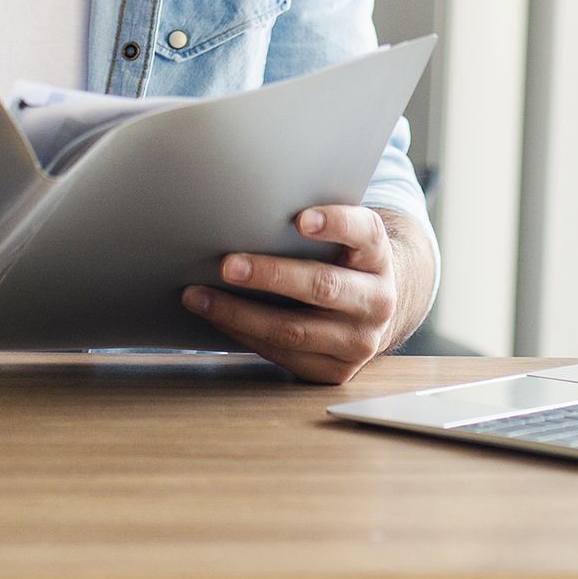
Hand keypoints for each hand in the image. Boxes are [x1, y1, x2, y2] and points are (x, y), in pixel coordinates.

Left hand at [182, 205, 428, 383]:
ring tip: (198, 296)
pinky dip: (243, 334)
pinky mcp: (337, 371)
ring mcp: (360, 341)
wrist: (372, 309)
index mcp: (379, 256)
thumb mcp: (343, 239)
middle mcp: (378, 300)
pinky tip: (216, 317)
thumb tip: (248, 207)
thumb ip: (313, 225)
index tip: (300, 220)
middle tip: (227, 265)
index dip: (336, 224)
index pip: (365, 233)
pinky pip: (283, 355)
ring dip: (239, 313)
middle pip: (322, 286)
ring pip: (293, 330)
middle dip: (270, 275)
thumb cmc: (341, 261)